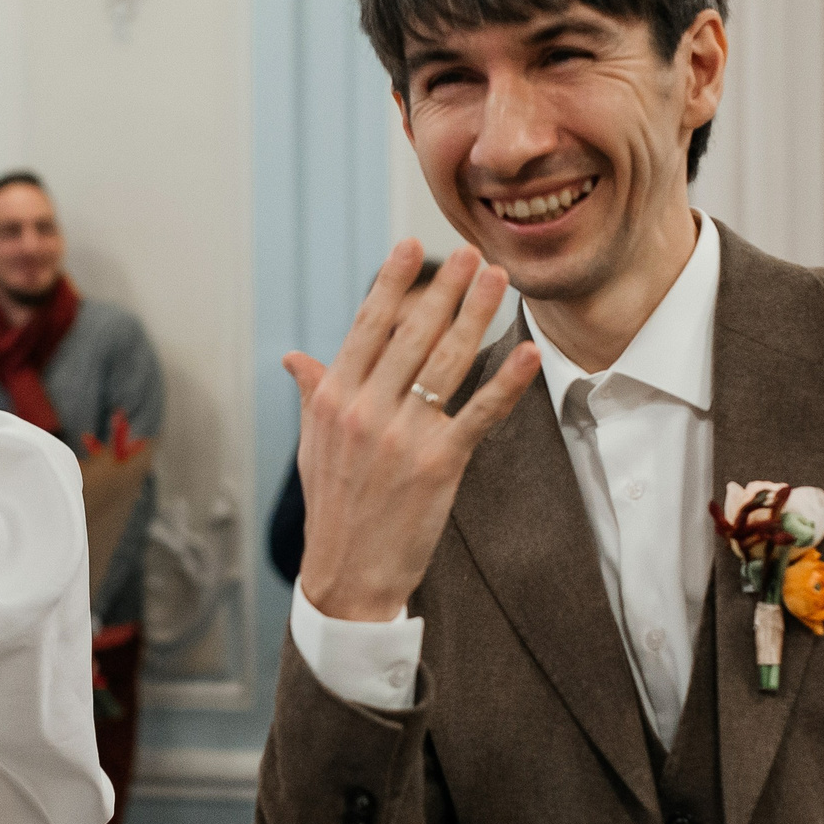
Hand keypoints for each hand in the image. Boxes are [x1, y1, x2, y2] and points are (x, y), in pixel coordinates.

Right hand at [286, 240, 541, 621]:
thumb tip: (295, 358)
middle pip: (413, 334)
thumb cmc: (333, 508)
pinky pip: (478, 412)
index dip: (392, 283)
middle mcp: (366, 410)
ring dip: (478, 314)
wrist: (348, 576)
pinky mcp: (438, 464)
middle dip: (445, 288)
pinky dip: (507, 382)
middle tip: (471, 251)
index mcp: (335, 400)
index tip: (412, 247)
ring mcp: (403, 436)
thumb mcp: (313, 447)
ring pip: (447, 361)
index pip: (367, 326)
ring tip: (498, 279)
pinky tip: (527, 352)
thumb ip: (313, 395)